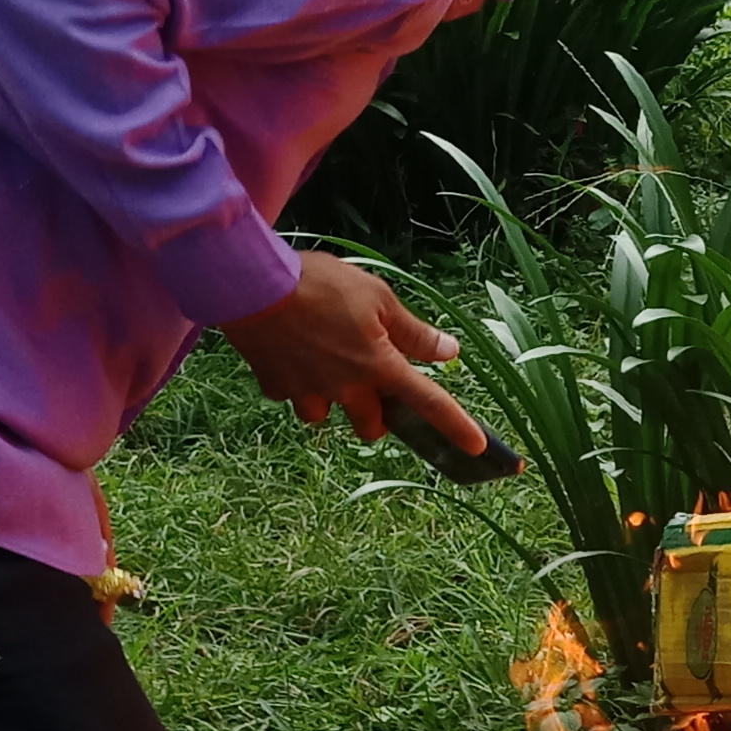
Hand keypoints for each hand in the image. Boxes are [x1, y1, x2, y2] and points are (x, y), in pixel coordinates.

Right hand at [219, 251, 488, 455]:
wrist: (252, 283)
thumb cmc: (320, 283)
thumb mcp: (378, 297)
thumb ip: (413, 331)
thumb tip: (449, 352)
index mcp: (378, 366)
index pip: (429, 403)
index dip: (457, 426)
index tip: (478, 446)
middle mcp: (346, 388)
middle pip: (372, 426)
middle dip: (377, 414)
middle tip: (372, 385)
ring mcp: (308, 391)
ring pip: (326, 416)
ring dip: (332, 401)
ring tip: (325, 366)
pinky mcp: (274, 385)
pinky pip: (290, 395)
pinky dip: (295, 383)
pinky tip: (292, 356)